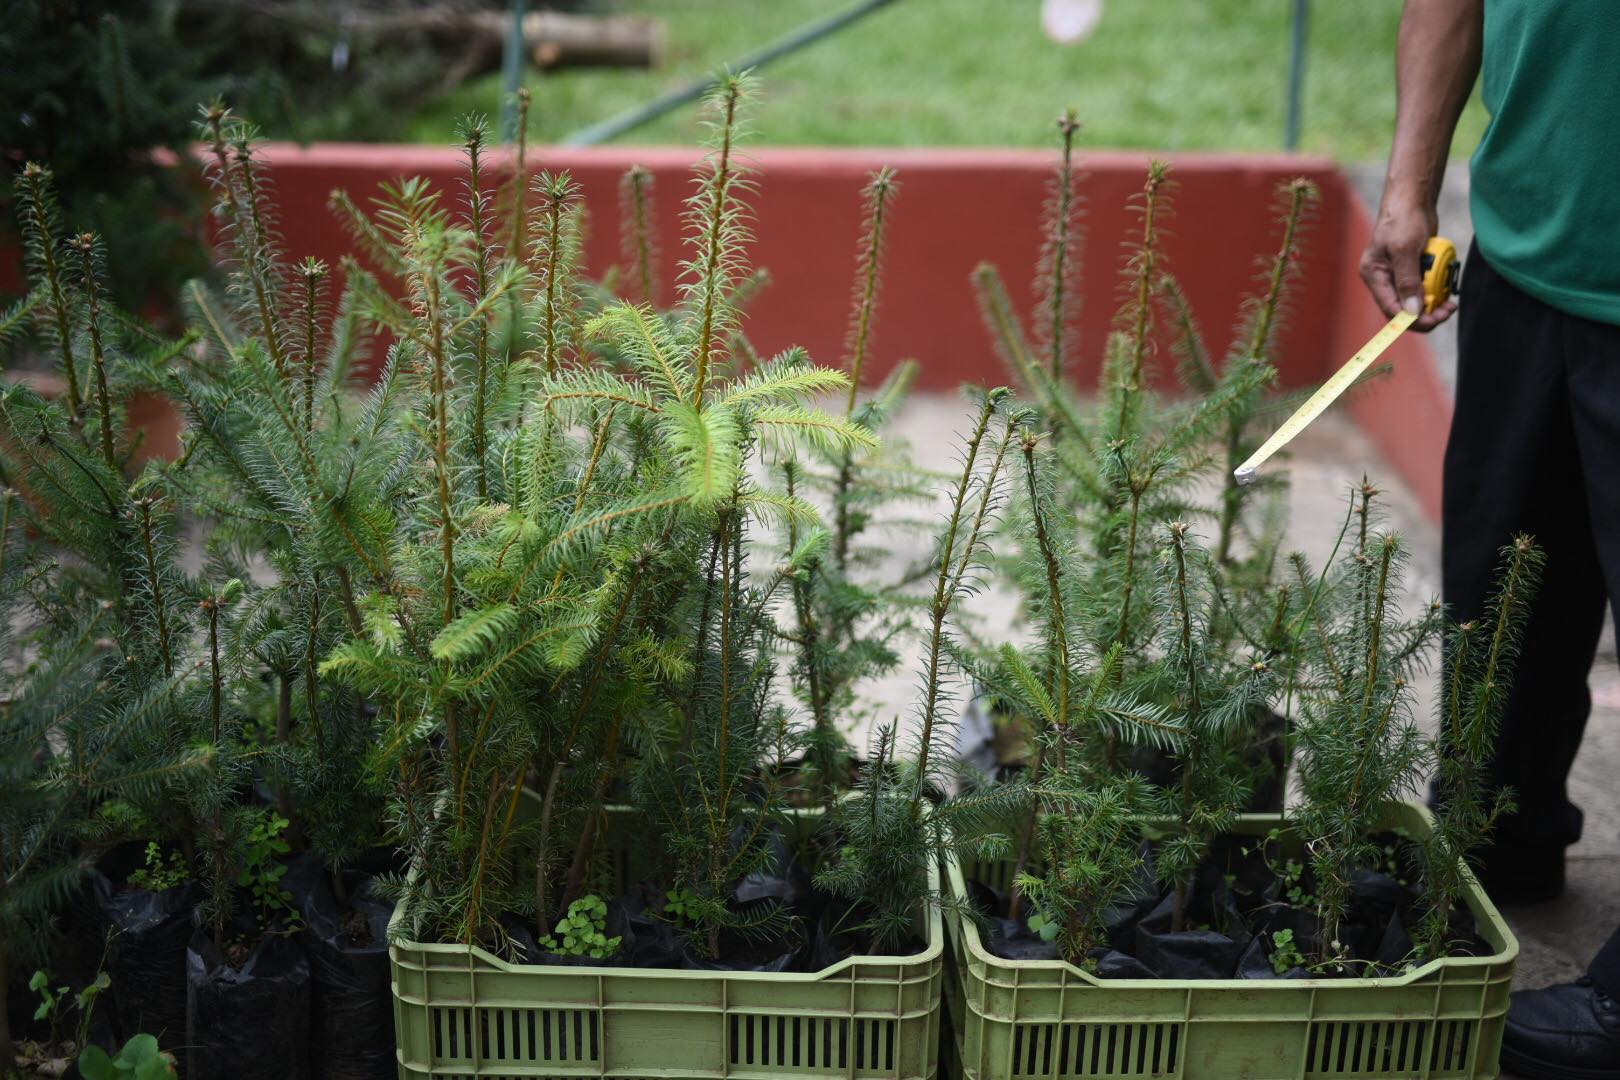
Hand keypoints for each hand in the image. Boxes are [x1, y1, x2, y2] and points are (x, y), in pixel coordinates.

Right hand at [1359, 197, 1456, 331]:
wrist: (1413, 199)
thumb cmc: (1403, 219)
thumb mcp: (1405, 249)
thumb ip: (1408, 281)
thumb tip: (1413, 311)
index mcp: (1374, 275)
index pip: (1390, 308)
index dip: (1411, 318)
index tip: (1433, 320)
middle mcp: (1384, 279)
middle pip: (1402, 308)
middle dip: (1425, 313)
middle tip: (1447, 311)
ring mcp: (1398, 275)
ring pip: (1414, 301)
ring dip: (1433, 304)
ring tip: (1450, 302)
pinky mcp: (1412, 269)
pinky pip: (1423, 288)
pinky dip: (1435, 291)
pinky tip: (1447, 289)